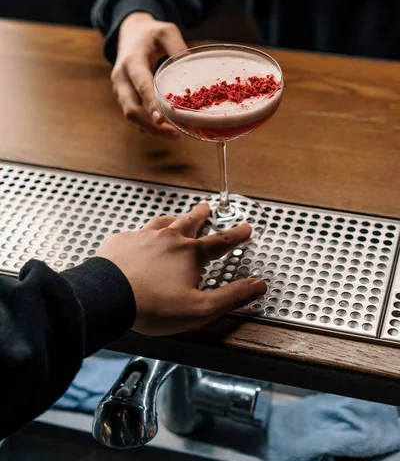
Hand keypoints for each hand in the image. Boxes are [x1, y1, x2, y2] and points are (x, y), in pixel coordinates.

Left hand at [97, 204, 266, 335]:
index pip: (220, 241)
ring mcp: (143, 237)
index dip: (236, 235)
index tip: (245, 228)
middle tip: (207, 208)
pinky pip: (135, 232)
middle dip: (202, 215)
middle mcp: (168, 238)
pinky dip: (142, 234)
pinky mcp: (121, 242)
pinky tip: (139, 237)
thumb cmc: (152, 306)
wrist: (107, 297)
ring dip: (174, 219)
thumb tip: (258, 286)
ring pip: (163, 222)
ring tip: (176, 218)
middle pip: (190, 222)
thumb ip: (232, 296)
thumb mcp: (200, 308)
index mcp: (190, 253)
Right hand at [112, 12, 186, 137]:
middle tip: (175, 134)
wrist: (129, 33)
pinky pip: (133, 114)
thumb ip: (178, 46)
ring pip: (130, 115)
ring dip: (151, 128)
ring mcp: (120, 88)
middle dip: (151, 125)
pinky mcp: (124, 96)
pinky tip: (164, 131)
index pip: (140, 85)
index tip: (161, 120)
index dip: (150, 104)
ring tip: (174, 134)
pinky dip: (147, 125)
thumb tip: (192, 68)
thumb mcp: (166, 31)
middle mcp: (121, 77)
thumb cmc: (150, 33)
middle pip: (131, 108)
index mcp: (131, 60)